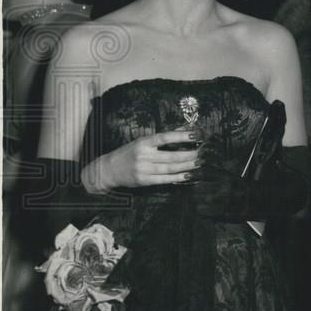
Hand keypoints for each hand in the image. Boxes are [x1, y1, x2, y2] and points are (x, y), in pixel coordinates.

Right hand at [81, 131, 201, 192]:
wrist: (109, 169)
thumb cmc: (129, 153)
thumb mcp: (143, 141)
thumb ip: (163, 137)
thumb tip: (183, 129)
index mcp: (144, 143)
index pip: (165, 137)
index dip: (181, 136)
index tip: (196, 134)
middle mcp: (144, 156)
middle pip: (171, 156)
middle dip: (189, 154)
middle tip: (201, 152)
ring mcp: (144, 169)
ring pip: (170, 168)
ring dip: (187, 166)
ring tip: (199, 162)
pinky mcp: (144, 181)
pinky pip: (165, 179)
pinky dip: (178, 177)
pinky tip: (189, 175)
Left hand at [188, 140, 248, 220]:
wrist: (254, 201)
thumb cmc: (241, 187)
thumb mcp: (231, 176)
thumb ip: (214, 172)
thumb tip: (197, 168)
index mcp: (226, 178)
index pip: (204, 173)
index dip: (193, 174)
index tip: (187, 176)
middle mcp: (223, 189)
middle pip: (197, 187)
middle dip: (196, 189)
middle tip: (198, 190)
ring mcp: (220, 202)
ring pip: (197, 200)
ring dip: (197, 199)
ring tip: (202, 199)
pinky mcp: (219, 213)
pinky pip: (201, 210)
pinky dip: (200, 209)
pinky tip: (205, 207)